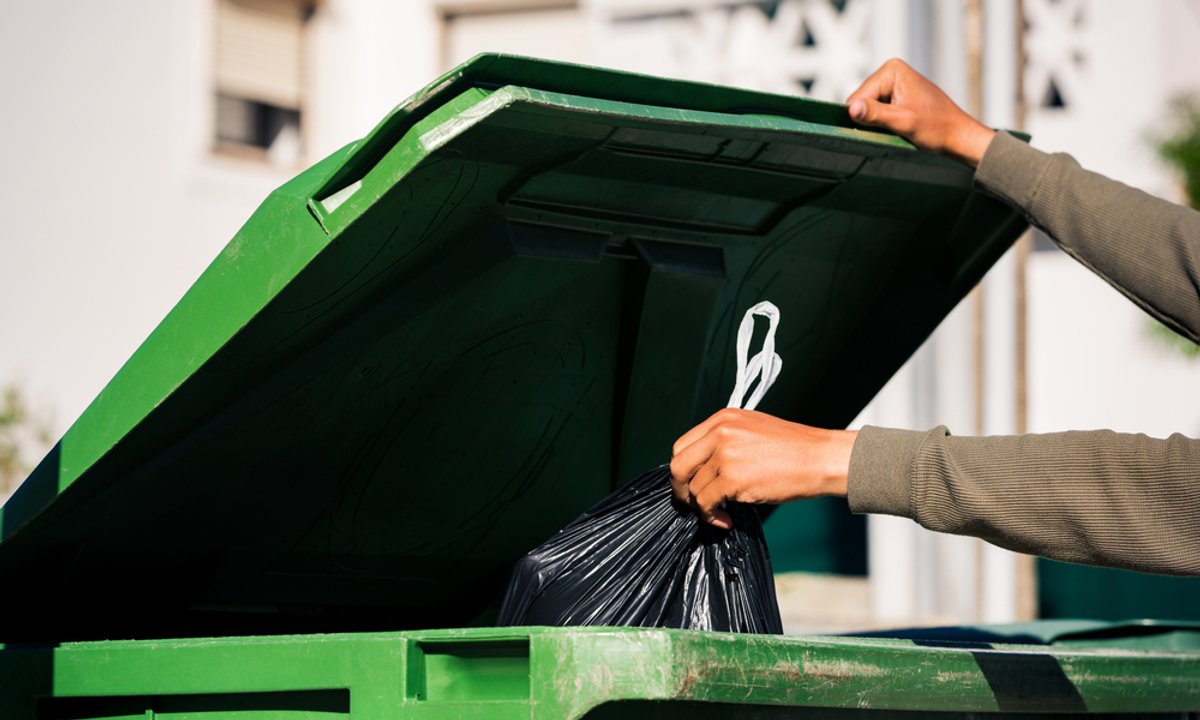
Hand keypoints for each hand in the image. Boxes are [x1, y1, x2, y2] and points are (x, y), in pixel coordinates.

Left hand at [669, 408, 856, 528]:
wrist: (820, 458)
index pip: (682, 445)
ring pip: (694, 489)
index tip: (691, 483)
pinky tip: (726, 520)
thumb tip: (703, 468)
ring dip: (703, 507)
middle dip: (681, 489)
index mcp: (722, 419)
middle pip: (678, 466)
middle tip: (693, 504)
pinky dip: (712, 516)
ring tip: (720, 513)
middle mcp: (720, 433)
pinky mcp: (733, 479)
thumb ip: (725, 441)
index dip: (683, 469)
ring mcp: (725, 455)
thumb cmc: (793, 449)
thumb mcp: (752, 430)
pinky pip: (706, 503)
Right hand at [846, 58, 995, 167]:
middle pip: (862, 100)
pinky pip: (877, 109)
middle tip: (894, 128)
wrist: (958, 135)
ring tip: (898, 127)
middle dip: (872, 118)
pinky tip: (899, 125)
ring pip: (868, 107)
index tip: (885, 127)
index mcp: (892, 70)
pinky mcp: (896, 93)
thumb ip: (874, 114)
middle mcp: (891, 71)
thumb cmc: (936, 127)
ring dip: (878, 121)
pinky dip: (884, 121)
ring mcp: (894, 82)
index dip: (864, 117)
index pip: (858, 97)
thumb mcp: (902, 122)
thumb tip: (850, 109)